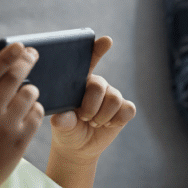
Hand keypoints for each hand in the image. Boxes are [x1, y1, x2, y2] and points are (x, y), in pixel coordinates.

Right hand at [0, 42, 43, 187]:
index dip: (7, 56)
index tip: (19, 45)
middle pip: (14, 78)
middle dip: (26, 61)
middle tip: (33, 54)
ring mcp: (6, 127)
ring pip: (29, 94)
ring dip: (31, 89)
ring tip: (26, 93)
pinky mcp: (21, 141)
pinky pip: (37, 114)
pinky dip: (36, 109)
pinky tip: (29, 111)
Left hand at [49, 36, 135, 162]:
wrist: (78, 147)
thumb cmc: (66, 130)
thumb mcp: (61, 126)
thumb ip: (62, 121)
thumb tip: (60, 119)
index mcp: (79, 82)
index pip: (89, 61)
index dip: (98, 50)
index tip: (106, 41)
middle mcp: (97, 84)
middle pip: (100, 86)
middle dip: (90, 107)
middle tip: (84, 118)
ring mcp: (112, 95)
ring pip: (114, 99)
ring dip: (102, 116)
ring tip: (94, 122)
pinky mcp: (124, 108)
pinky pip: (127, 110)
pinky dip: (117, 120)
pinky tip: (108, 124)